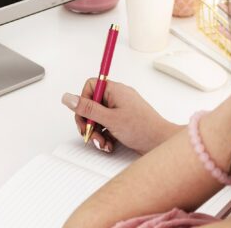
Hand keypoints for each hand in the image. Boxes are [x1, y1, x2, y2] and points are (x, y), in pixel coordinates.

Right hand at [62, 78, 181, 153]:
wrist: (161, 143)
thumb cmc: (143, 128)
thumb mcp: (109, 119)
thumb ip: (87, 108)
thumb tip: (68, 98)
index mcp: (115, 90)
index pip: (91, 86)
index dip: (84, 101)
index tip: (84, 115)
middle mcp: (117, 98)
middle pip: (92, 105)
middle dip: (89, 122)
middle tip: (89, 133)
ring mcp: (120, 110)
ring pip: (98, 118)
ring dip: (96, 132)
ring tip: (102, 142)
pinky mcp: (122, 122)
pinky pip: (106, 126)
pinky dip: (105, 136)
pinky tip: (109, 144)